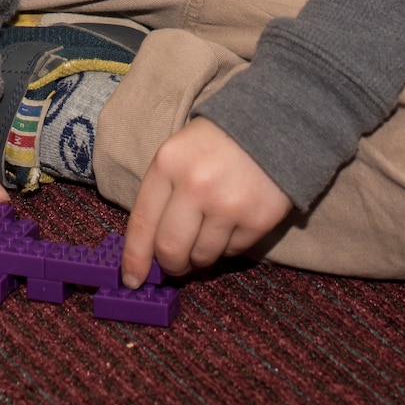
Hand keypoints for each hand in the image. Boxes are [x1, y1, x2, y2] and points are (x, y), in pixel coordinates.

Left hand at [122, 116, 290, 286]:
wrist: (272, 125)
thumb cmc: (215, 143)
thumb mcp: (178, 153)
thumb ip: (161, 195)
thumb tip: (148, 248)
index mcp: (168, 164)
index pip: (142, 223)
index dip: (135, 258)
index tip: (132, 279)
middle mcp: (196, 186)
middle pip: (171, 249)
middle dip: (170, 265)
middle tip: (176, 265)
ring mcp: (228, 204)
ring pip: (202, 256)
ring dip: (200, 256)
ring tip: (208, 233)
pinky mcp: (258, 219)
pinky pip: (232, 252)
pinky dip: (228, 246)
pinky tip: (232, 222)